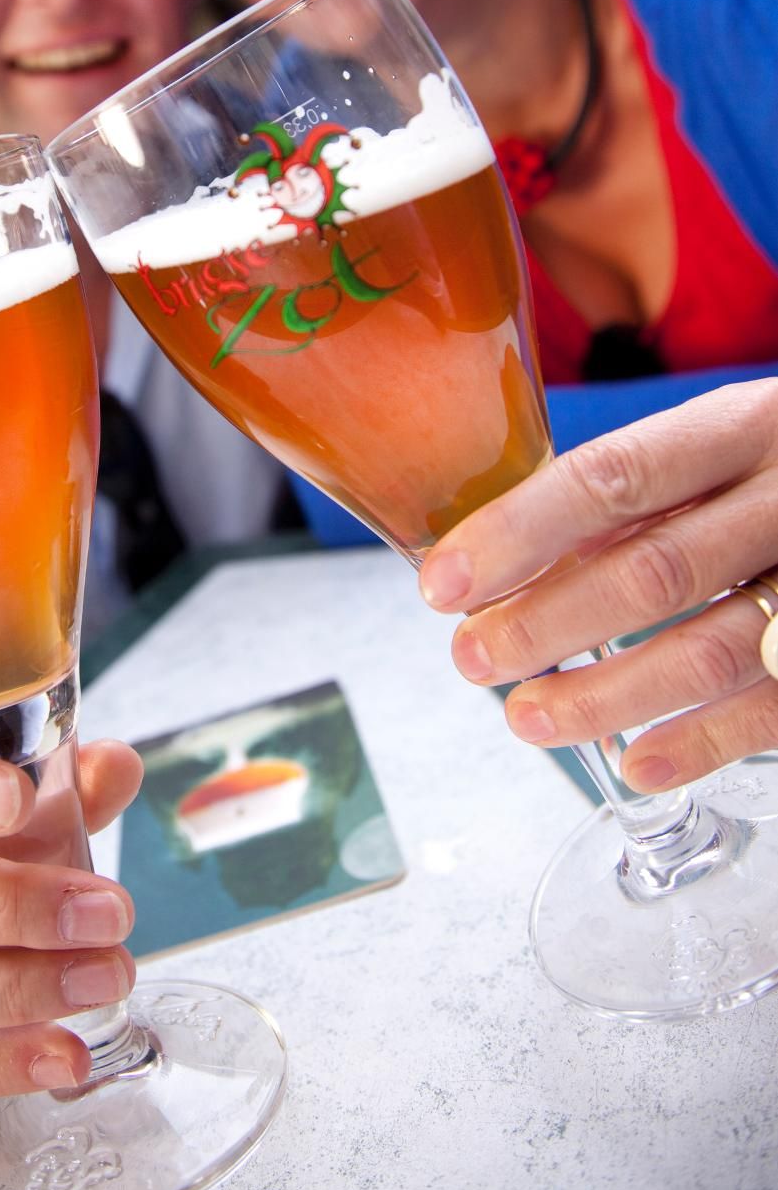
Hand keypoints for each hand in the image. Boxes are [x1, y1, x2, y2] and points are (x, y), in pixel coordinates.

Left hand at [418, 381, 777, 791]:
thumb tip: (506, 552)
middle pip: (654, 570)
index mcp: (744, 425)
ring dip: (606, 695)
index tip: (445, 583)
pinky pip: (772, 706)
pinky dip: (700, 742)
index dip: (519, 533)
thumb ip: (637, 491)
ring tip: (529, 717)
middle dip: (548, 625)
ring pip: (710, 648)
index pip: (613, 476)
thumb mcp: (722, 442)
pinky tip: (635, 764)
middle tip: (474, 658)